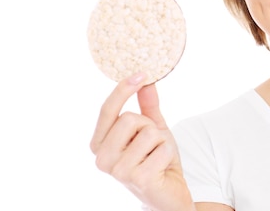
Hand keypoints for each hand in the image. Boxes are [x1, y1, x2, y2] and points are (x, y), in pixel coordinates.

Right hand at [90, 73, 193, 210]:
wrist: (169, 194)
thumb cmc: (157, 160)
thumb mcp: (154, 129)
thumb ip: (148, 106)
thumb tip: (146, 81)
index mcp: (100, 144)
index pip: (107, 110)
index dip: (122, 89)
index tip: (141, 73)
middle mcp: (102, 159)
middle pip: (129, 118)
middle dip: (149, 126)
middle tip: (152, 143)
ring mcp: (118, 171)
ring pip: (148, 132)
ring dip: (161, 141)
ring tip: (156, 157)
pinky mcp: (138, 179)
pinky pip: (162, 148)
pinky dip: (168, 154)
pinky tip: (162, 167)